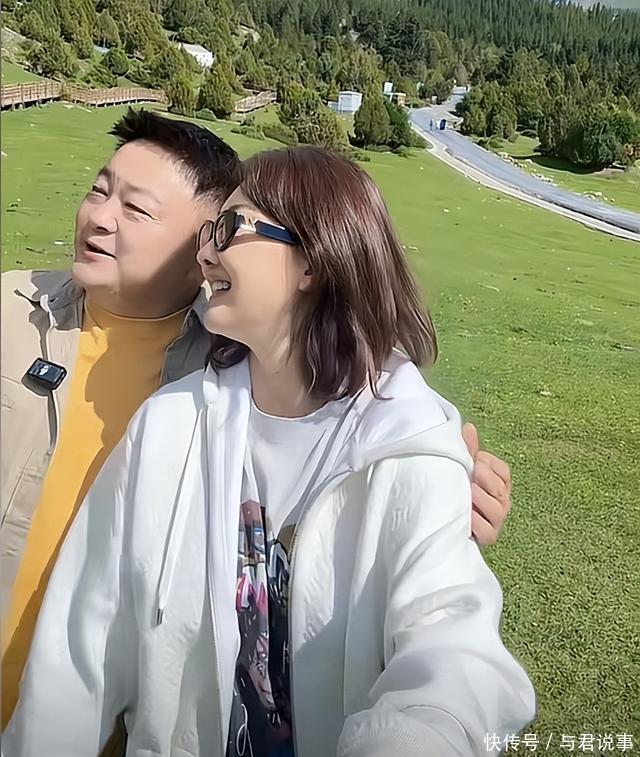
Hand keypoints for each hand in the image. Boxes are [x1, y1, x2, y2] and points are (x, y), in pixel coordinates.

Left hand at [462, 423, 511, 545]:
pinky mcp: (486, 538)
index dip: (489, 463)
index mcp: (498, 484)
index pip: (503, 471)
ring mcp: (495, 521)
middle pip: (500, 488)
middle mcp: (501, 502)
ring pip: (496, 508)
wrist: (440, 525)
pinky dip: (476, 521)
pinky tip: (465, 514)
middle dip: (485, 477)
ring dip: (480, 498)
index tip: (475, 459)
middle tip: (472, 471)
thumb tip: (468, 427)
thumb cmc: (454, 492)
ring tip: (468, 491)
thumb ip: (467, 450)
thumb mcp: (461, 470)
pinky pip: (486, 530)